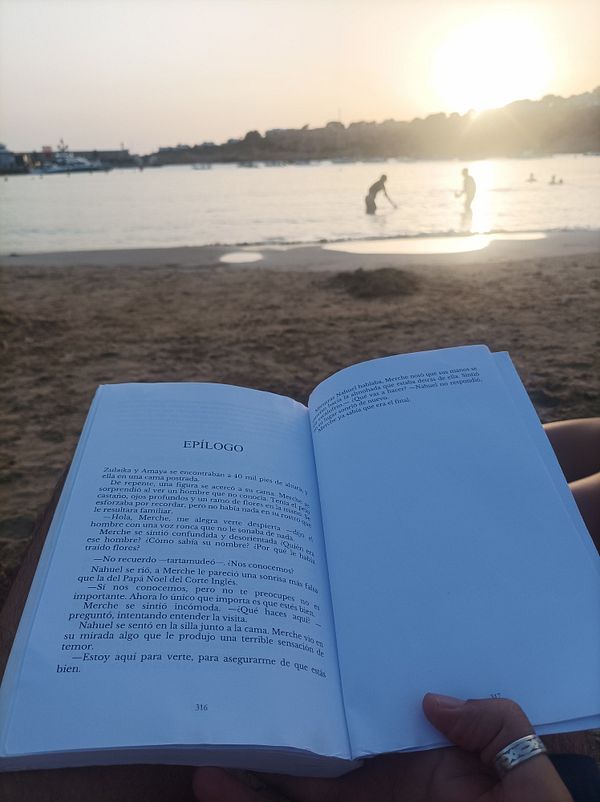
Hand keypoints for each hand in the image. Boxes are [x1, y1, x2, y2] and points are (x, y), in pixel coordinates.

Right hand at [192, 695, 571, 801]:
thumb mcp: (526, 779)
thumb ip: (495, 729)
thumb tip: (432, 700)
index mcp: (422, 772)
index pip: (368, 732)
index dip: (332, 706)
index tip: (298, 671)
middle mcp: (380, 794)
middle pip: (317, 764)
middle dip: (278, 736)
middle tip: (237, 701)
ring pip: (292, 796)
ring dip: (249, 776)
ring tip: (209, 744)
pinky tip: (213, 785)